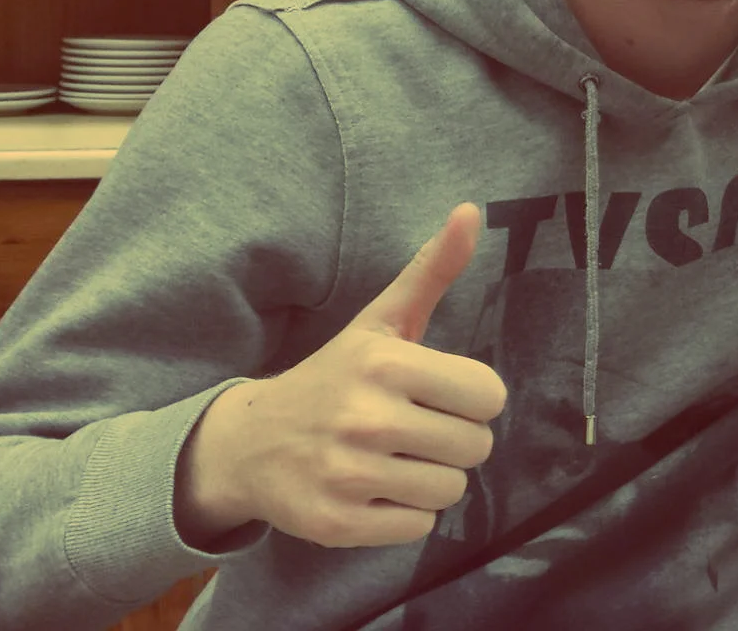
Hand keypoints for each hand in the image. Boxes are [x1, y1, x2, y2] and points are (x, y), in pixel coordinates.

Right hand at [178, 203, 507, 547]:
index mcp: (385, 363)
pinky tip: (373, 490)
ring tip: (393, 459)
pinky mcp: (337, 524)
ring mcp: (348, 475)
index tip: (437, 395)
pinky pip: (418, 527)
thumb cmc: (335, 378)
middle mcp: (366, 418)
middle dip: (454, 441)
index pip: (489, 396)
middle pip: (475, 447)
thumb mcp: (381, 321)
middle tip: (413, 430)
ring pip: (451, 491)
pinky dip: (404, 514)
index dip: (471, 399)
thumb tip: (471, 210)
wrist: (249, 443)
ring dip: (431, 479)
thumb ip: (432, 270)